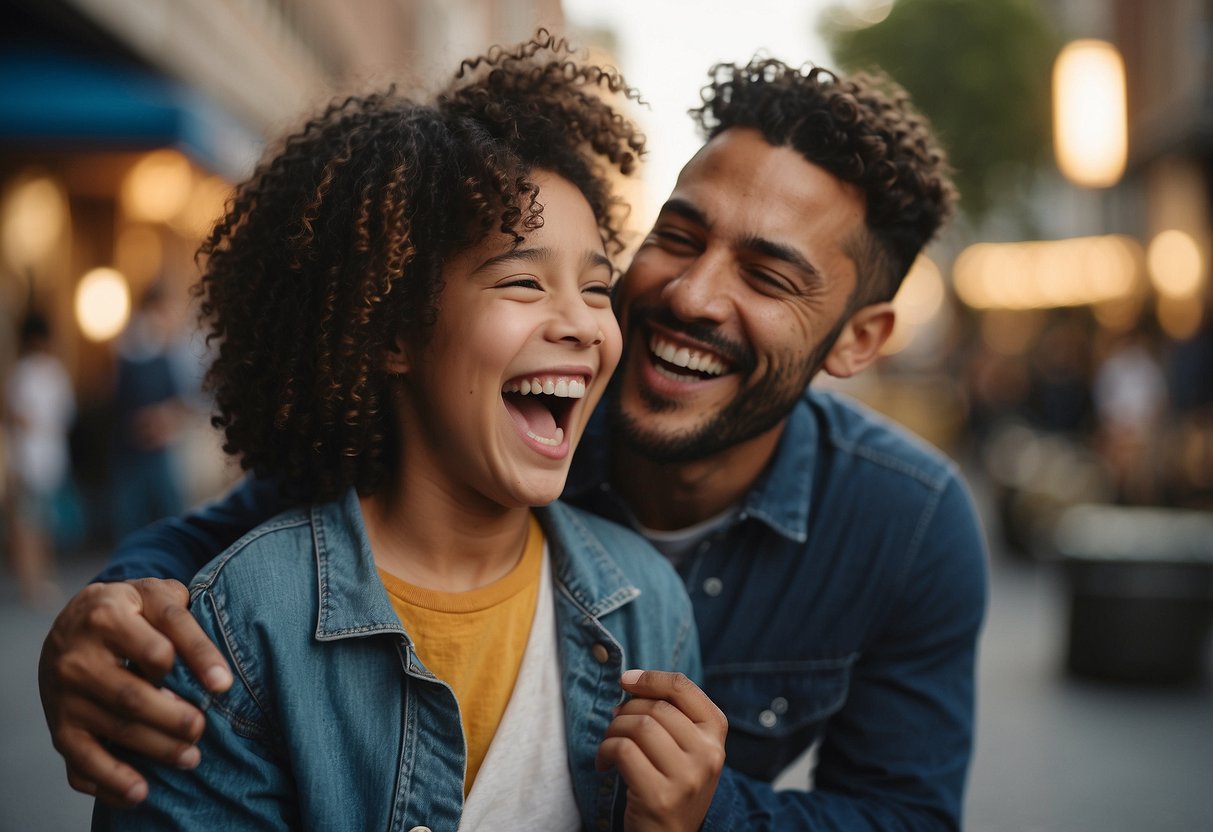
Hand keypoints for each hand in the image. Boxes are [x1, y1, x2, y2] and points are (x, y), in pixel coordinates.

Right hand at [38, 578, 232, 805]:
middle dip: (173, 718)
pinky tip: (140, 792)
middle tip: (202, 728)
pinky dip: (110, 781)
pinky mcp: (59, 725)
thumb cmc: (132, 609)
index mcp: (106, 615)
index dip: (194, 665)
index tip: (224, 685)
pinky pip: (81, 761)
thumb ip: (185, 621)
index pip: (157, 647)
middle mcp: (77, 656)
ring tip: (191, 757)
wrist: (73, 621)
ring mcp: (64, 694)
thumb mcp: (156, 596)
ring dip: (156, 749)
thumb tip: (218, 675)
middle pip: (132, 696)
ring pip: (114, 728)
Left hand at [596, 669, 727, 831]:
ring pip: (639, 726)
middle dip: (626, 710)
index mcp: (716, 734)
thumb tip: (630, 684)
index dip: (650, 678)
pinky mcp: (660, 796)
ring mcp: (687, 777)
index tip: (626, 680)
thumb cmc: (673, 786)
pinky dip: (604, 752)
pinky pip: (623, 750)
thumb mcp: (688, 749)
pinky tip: (604, 764)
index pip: (683, 687)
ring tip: (610, 745)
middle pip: (656, 707)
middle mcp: (708, 754)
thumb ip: (672, 717)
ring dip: (613, 731)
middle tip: (615, 724)